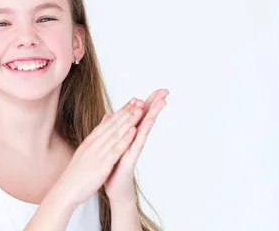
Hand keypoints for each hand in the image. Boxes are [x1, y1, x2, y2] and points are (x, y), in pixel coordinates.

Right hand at [59, 98, 144, 205]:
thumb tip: (100, 132)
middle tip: (138, 100)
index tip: (131, 102)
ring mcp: (98, 153)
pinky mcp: (102, 164)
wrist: (66, 189)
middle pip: (113, 125)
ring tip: (139, 110)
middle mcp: (94, 144)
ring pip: (116, 134)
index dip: (120, 112)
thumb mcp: (84, 153)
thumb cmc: (76, 174)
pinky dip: (125, 139)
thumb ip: (94, 141)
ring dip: (128, 121)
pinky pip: (115, 150)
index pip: (107, 123)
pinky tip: (133, 131)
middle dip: (126, 112)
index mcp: (90, 141)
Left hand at [103, 89, 168, 203]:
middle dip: (155, 105)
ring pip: (143, 129)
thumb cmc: (115, 166)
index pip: (140, 115)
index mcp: (129, 134)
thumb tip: (112, 114)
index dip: (148, 102)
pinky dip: (137, 136)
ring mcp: (133, 149)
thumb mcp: (115, 144)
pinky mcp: (129, 160)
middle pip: (145, 119)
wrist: (114, 188)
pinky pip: (134, 146)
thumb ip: (116, 129)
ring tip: (160, 104)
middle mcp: (134, 140)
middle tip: (166, 92)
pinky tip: (140, 127)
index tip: (158, 89)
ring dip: (151, 116)